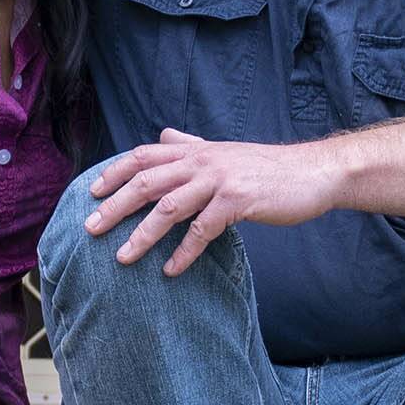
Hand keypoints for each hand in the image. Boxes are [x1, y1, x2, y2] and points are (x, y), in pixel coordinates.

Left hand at [83, 129, 339, 275]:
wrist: (313, 172)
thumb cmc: (268, 168)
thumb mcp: (225, 150)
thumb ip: (192, 144)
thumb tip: (165, 133)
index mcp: (196, 149)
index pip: (143, 155)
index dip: (114, 171)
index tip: (92, 191)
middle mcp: (202, 160)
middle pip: (146, 181)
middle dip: (115, 206)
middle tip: (91, 229)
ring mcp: (219, 180)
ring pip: (168, 208)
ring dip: (141, 235)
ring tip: (122, 257)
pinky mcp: (238, 201)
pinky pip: (202, 230)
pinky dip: (183, 253)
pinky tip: (170, 270)